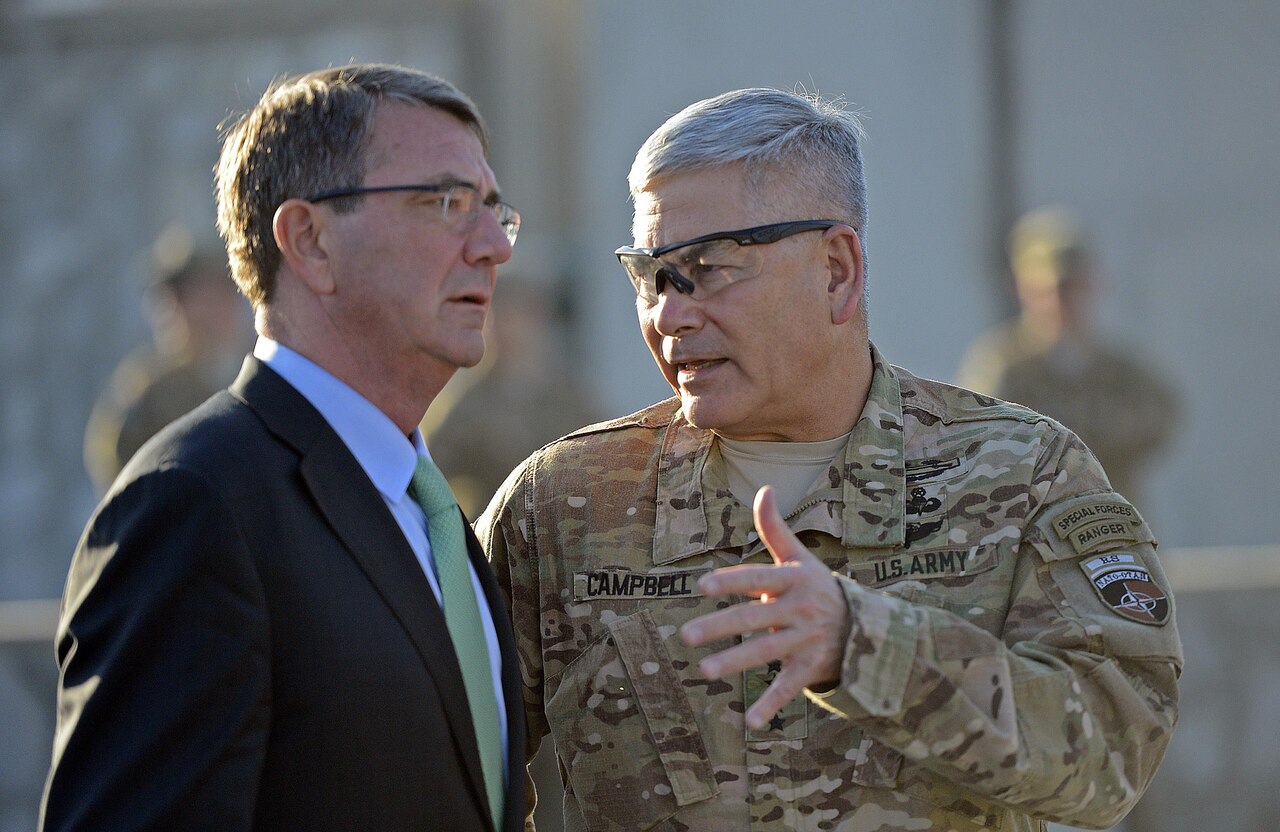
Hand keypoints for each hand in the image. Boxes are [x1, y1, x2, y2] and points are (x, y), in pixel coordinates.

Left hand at [679, 485, 849, 730]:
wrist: (865, 626)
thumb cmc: (818, 587)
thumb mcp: (800, 558)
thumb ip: (775, 528)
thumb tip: (764, 488)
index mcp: (793, 580)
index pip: (757, 579)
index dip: (731, 582)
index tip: (702, 586)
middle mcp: (799, 610)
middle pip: (754, 619)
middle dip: (720, 628)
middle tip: (685, 636)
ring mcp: (805, 641)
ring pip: (766, 653)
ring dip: (735, 663)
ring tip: (703, 672)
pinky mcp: (810, 669)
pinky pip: (788, 688)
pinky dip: (770, 706)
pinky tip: (748, 722)